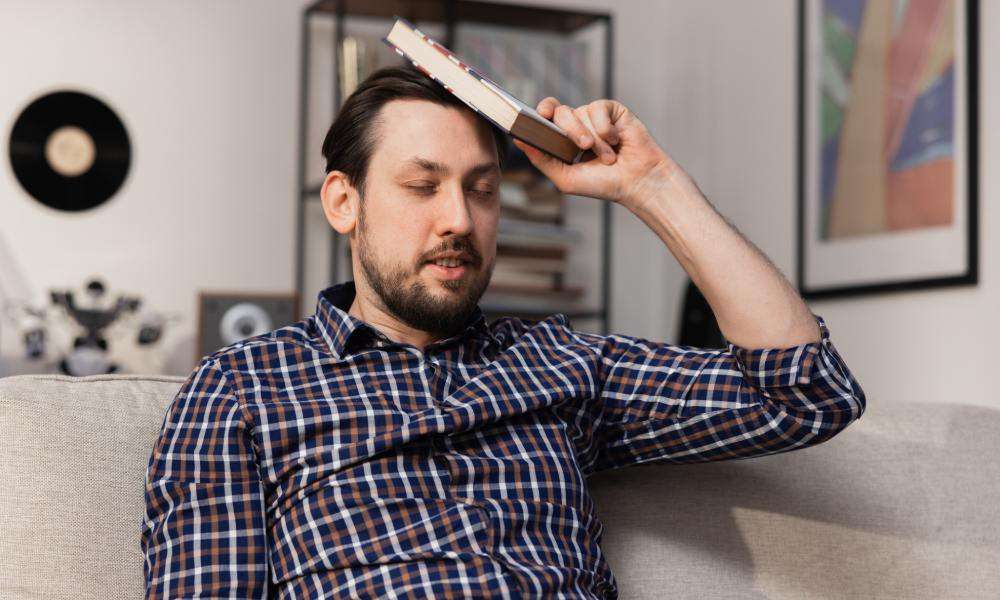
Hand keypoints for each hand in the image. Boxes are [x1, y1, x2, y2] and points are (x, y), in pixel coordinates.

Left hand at [512, 97, 677, 207]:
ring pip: (582, 113)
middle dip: (571, 131)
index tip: (540, 114)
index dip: (541, 110)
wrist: (636, 182)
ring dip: (595, 139)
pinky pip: (599, 108)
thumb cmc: (602, 183)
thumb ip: (541, 160)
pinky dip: (605, 128)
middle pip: (561, 113)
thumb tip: (519, 141)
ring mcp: (594, 115)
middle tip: (584, 148)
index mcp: (562, 137)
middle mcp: (577, 123)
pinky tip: (616, 141)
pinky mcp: (613, 110)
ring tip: (609, 157)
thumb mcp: (565, 178)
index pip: (545, 115)